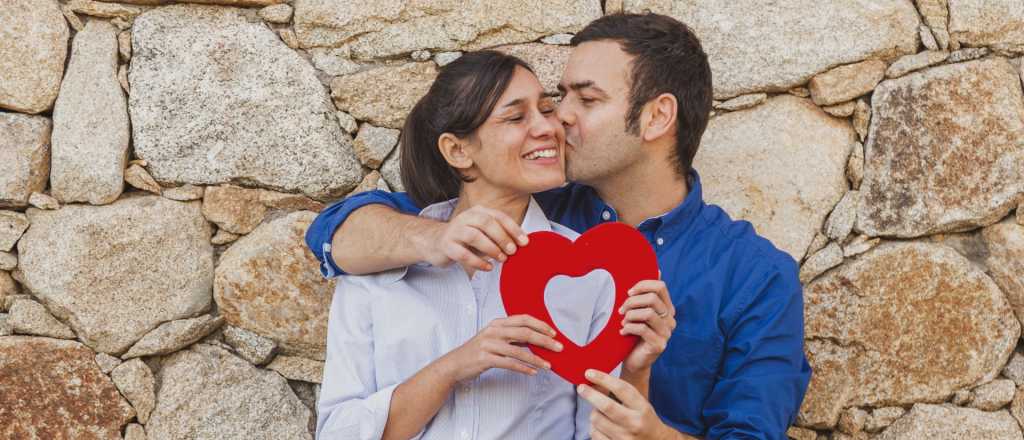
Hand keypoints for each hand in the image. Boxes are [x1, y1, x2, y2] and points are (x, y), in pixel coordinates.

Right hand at [414, 205, 528, 271]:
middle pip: (487, 223)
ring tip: (501, 259)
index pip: (498, 216)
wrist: (436, 243)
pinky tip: (487, 268)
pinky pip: (463, 253)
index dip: (513, 229)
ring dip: (491, 249)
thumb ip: (500, 235)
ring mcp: (454, 230)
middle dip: (502, 238)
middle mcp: (466, 217)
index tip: (524, 242)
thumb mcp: (484, 233)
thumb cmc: (466, 239)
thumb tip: (522, 244)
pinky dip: (477, 262)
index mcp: (478, 212)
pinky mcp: (446, 245)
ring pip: (474, 236)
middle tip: (512, 251)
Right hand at [440, 314, 562, 382]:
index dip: (540, 325)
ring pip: (518, 350)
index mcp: (497, 323)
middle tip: (558, 348)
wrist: (454, 364)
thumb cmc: (477, 351)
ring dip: (536, 359)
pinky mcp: (485, 359)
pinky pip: (509, 364)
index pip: (523, 319)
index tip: (554, 333)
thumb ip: (512, 336)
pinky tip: (533, 372)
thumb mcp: (494, 338)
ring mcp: (488, 345)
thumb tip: (536, 338)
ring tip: (548, 366)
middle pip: (524, 332)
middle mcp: (493, 331)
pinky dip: (523, 368)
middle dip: (544, 340)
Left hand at [578, 369, 675, 439]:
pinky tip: (601, 426)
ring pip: (597, 420)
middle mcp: (634, 424)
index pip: (621, 389)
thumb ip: (620, 393)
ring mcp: (625, 439)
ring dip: (594, 413)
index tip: (589, 373)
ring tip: (600, 412)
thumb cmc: (643, 420)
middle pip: (606, 406)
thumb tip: (594, 381)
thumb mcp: (639, 404)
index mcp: (642, 408)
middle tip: (581, 388)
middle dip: (590, 394)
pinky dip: (594, 427)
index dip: (603, 379)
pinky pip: (594, 434)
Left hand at [619, 280, 675, 373]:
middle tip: (620, 310)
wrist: (634, 360)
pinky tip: (622, 332)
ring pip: (647, 313)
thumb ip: (646, 293)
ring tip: (622, 321)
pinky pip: (642, 329)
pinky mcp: (659, 345)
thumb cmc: (635, 334)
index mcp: (668, 308)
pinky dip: (628, 328)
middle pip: (652, 299)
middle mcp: (671, 319)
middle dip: (631, 302)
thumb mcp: (639, 311)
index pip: (660, 286)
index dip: (642, 285)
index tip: (628, 293)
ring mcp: (667, 333)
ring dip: (630, 316)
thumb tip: (657, 269)